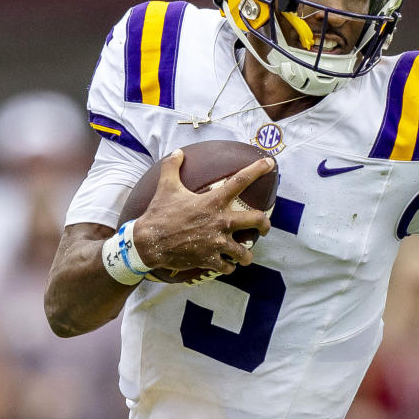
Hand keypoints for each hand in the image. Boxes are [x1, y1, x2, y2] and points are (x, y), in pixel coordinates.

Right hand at [133, 150, 272, 274]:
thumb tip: (178, 152)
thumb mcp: (166, 186)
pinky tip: (226, 265)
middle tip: (265, 228)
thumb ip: (173, 166)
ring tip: (244, 255)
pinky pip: (227, 267)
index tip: (270, 163)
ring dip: (246, 254)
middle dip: (265, 225)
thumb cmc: (159, 213)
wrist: (148, 243)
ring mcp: (216, 243)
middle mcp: (220, 222)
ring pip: (245, 252)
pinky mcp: (209, 260)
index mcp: (213, 202)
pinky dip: (228, 267)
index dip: (257, 170)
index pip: (240, 181)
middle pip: (256, 221)